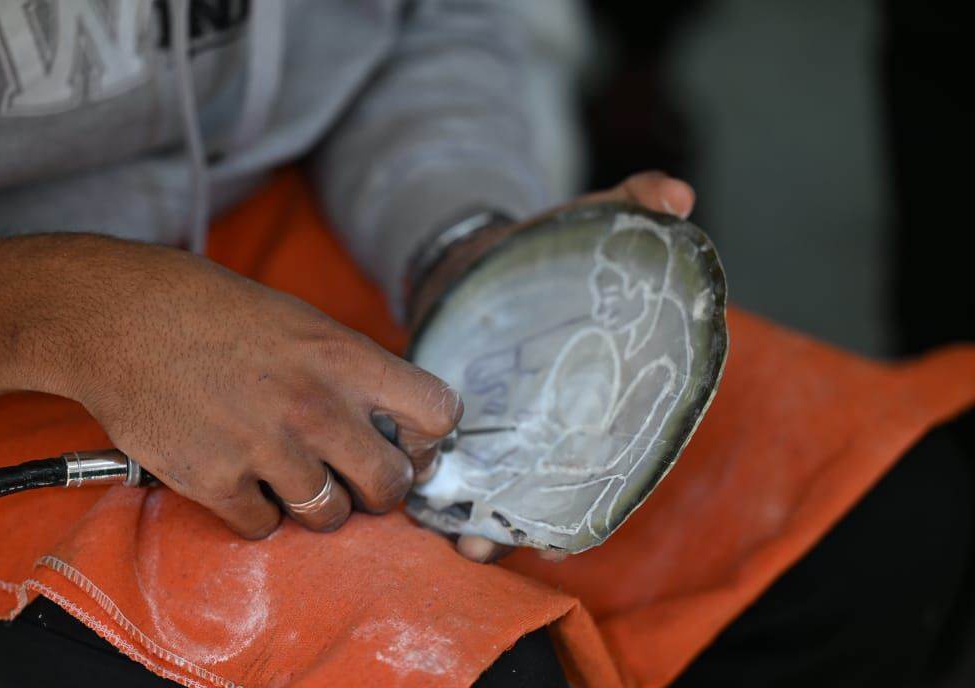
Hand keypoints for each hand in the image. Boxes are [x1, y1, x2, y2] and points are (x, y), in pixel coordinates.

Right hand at [52, 238, 462, 537]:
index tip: (406, 444)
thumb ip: (349, 371)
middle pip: (390, 485)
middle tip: (354, 480)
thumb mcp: (302, 322)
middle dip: (378, 491)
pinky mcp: (216, 481)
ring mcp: (266, 448)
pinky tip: (240, 479)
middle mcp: (316, 406)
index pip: (438, 411)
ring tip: (290, 477)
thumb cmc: (213, 311)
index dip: (428, 439)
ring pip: (329, 516)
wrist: (120, 317)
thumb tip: (389, 419)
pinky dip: (256, 512)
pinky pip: (263, 526)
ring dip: (316, 506)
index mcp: (346, 358)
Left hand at [420, 171, 695, 562]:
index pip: (615, 456)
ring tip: (464, 543)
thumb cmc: (547, 253)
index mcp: (605, 393)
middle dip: (533, 525)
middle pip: (558, 492)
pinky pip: (469, 473)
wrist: (482, 260)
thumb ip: (630, 205)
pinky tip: (433, 516)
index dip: (599, 500)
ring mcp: (518, 432)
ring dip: (490, 526)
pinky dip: (455, 500)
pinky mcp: (475, 427)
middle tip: (497, 544)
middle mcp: (564, 425)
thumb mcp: (588, 225)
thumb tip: (677, 193)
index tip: (568, 535)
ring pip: (510, 493)